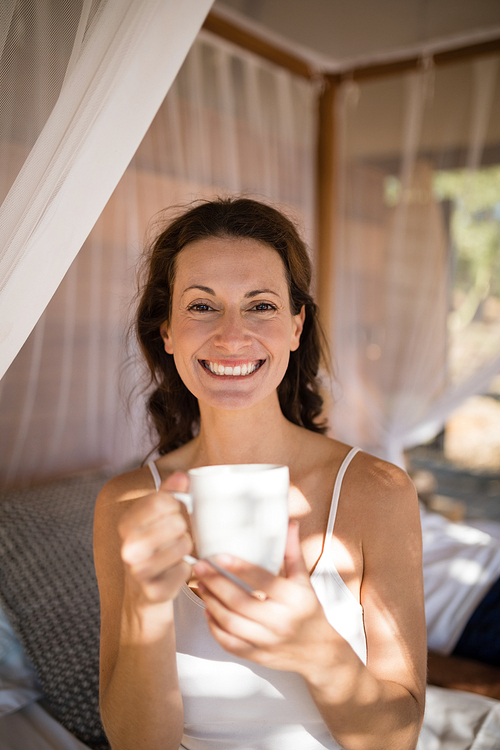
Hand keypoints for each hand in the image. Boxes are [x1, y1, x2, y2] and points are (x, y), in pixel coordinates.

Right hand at [119, 471, 192, 604]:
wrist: (143, 588)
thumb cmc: (154, 545)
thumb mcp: (158, 516)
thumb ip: (170, 492)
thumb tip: (182, 476)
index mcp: (126, 523)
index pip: (161, 500)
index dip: (175, 503)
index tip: (173, 511)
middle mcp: (128, 547)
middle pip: (175, 523)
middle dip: (182, 527)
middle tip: (174, 535)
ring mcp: (139, 572)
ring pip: (183, 546)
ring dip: (185, 547)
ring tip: (175, 551)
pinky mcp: (154, 591)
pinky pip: (185, 570)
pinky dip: (185, 569)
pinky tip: (174, 570)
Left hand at [194, 522, 338, 676]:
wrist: (321, 653)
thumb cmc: (310, 612)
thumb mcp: (305, 581)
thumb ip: (293, 553)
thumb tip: (289, 524)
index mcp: (294, 599)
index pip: (263, 580)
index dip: (239, 568)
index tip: (219, 556)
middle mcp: (281, 621)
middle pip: (240, 601)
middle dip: (216, 583)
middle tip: (200, 567)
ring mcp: (268, 641)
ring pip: (231, 623)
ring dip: (211, 603)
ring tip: (202, 586)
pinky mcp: (258, 656)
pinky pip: (230, 643)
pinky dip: (215, 628)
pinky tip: (208, 612)